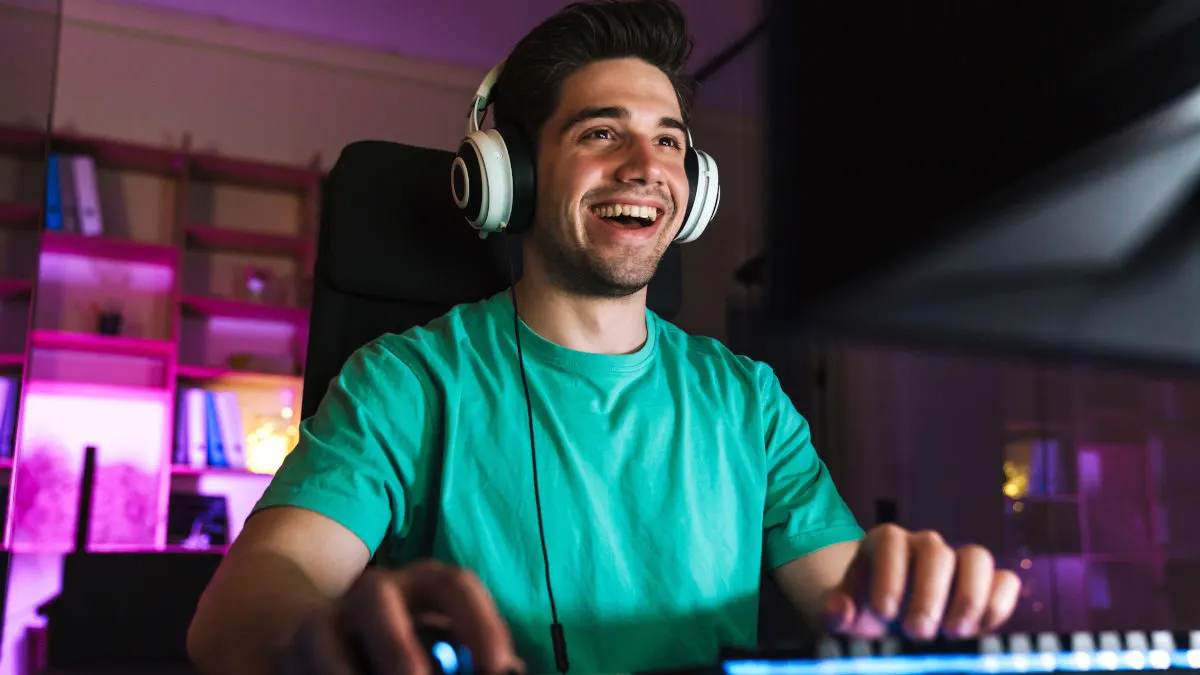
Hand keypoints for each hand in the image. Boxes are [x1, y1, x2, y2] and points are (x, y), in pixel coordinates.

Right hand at [271, 559, 523, 674]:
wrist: (309, 630)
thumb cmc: (401, 643)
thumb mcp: (438, 640)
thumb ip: (467, 656)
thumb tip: (508, 673)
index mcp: (422, 583)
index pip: (454, 585)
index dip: (480, 624)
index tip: (499, 667)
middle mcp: (372, 591)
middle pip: (378, 600)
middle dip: (398, 651)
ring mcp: (322, 617)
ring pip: (325, 642)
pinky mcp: (285, 650)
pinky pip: (296, 671)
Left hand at [822, 524, 1020, 640]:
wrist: (890, 621)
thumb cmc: (864, 613)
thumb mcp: (843, 613)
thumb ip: (835, 611)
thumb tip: (839, 611)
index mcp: (885, 543)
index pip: (891, 542)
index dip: (890, 575)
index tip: (884, 612)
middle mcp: (924, 545)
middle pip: (935, 551)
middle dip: (929, 594)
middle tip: (917, 632)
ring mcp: (958, 561)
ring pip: (977, 558)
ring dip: (970, 598)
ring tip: (954, 632)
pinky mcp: (987, 584)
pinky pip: (1006, 581)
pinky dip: (999, 604)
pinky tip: (980, 631)